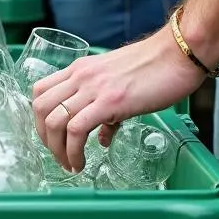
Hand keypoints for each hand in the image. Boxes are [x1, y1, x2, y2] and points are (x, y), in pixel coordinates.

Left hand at [31, 28, 206, 172]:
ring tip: (70, 165)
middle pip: (40, 108)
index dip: (39, 118)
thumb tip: (101, 137)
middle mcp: (80, 76)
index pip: (40, 92)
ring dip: (57, 149)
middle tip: (58, 156)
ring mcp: (93, 88)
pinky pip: (76, 130)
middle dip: (43, 138)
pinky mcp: (109, 102)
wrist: (179, 53)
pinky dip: (73, 152)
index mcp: (79, 70)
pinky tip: (81, 163)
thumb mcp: (118, 83)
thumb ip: (105, 108)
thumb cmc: (156, 68)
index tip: (51, 138)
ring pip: (53, 121)